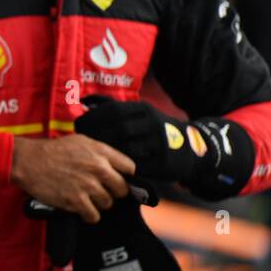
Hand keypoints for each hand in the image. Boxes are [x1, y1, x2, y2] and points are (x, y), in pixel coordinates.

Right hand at [10, 134, 133, 223]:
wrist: (28, 161)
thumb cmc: (52, 151)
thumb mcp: (80, 141)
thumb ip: (101, 152)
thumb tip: (117, 165)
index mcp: (100, 152)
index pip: (130, 168)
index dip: (125, 175)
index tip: (118, 179)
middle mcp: (98, 169)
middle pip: (122, 189)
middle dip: (113, 191)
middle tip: (100, 190)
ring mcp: (88, 186)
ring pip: (108, 203)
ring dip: (98, 203)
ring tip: (85, 197)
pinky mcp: (76, 201)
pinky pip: (94, 216)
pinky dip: (88, 214)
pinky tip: (80, 208)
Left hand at [74, 96, 255, 198]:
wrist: (191, 147)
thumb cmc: (153, 130)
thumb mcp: (138, 113)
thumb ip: (111, 106)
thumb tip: (83, 102)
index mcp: (143, 109)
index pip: (113, 111)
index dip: (93, 119)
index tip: (78, 127)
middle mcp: (153, 123)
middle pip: (119, 129)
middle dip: (97, 136)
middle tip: (81, 144)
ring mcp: (160, 143)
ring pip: (128, 149)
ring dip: (107, 154)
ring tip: (92, 156)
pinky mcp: (164, 162)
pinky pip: (138, 166)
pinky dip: (121, 167)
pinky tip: (108, 168)